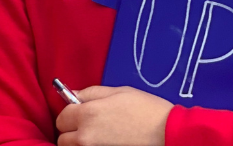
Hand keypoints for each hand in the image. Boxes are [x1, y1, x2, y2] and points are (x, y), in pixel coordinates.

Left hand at [56, 86, 171, 145]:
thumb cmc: (147, 110)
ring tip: (99, 138)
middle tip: (89, 129)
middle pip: (64, 139)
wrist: (172, 135)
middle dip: (72, 133)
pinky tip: (107, 144)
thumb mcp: (118, 92)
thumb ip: (91, 93)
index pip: (61, 119)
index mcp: (87, 114)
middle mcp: (86, 137)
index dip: (69, 115)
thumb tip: (72, 95)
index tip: (79, 115)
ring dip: (81, 144)